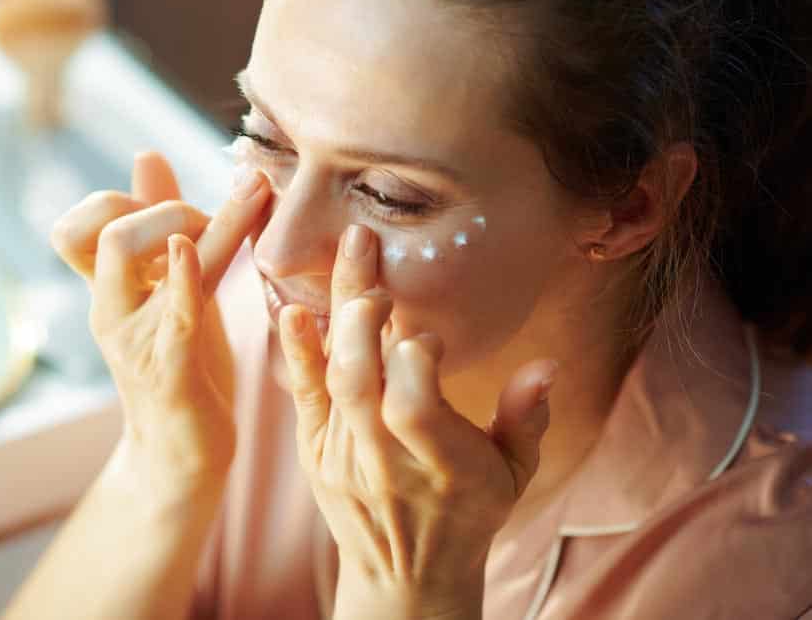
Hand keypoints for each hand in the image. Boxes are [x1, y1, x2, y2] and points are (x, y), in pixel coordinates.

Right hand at [51, 151, 270, 497]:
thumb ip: (159, 226)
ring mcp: (132, 339)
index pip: (76, 223)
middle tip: (210, 226)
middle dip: (160, 207)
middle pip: (99, 227)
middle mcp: (110, 310)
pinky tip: (193, 250)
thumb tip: (145, 154)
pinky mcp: (169, 369)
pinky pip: (172, 312)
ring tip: (235, 216)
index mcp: (108, 291)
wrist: (182, 458)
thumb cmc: (180, 366)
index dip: (127, 201)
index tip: (182, 212)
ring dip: (182, 222)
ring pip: (125, 252)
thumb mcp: (170, 289)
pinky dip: (182, 276)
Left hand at [276, 223, 557, 618]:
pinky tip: (293, 310)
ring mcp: (343, 455)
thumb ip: (527, 419)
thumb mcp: (513, 474)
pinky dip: (296, 353)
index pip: (413, 407)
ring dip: (337, 320)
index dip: (415, 360)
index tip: (428, 336)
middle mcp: (385, 461)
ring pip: (333, 380)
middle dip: (362, 322)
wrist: (405, 576)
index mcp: (442, 468)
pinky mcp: (315, 449)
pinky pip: (303, 396)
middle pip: (361, 384)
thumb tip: (546, 365)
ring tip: (351, 264)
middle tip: (378, 280)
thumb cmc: (468, 513)